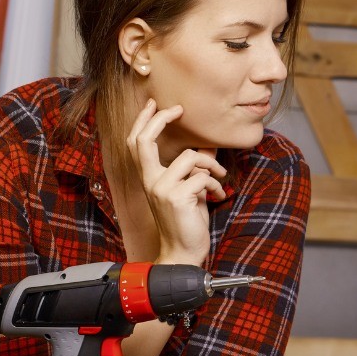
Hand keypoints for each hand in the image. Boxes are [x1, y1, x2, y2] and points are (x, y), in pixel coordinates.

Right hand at [126, 100, 227, 265]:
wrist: (184, 252)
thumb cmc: (187, 221)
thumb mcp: (190, 188)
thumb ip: (195, 166)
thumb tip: (208, 144)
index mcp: (149, 178)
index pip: (137, 142)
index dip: (143, 120)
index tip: (156, 104)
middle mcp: (150, 181)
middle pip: (144, 140)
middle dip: (160, 119)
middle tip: (178, 110)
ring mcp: (161, 188)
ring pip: (189, 157)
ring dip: (211, 166)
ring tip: (219, 179)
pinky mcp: (176, 196)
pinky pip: (202, 177)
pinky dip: (215, 185)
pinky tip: (218, 196)